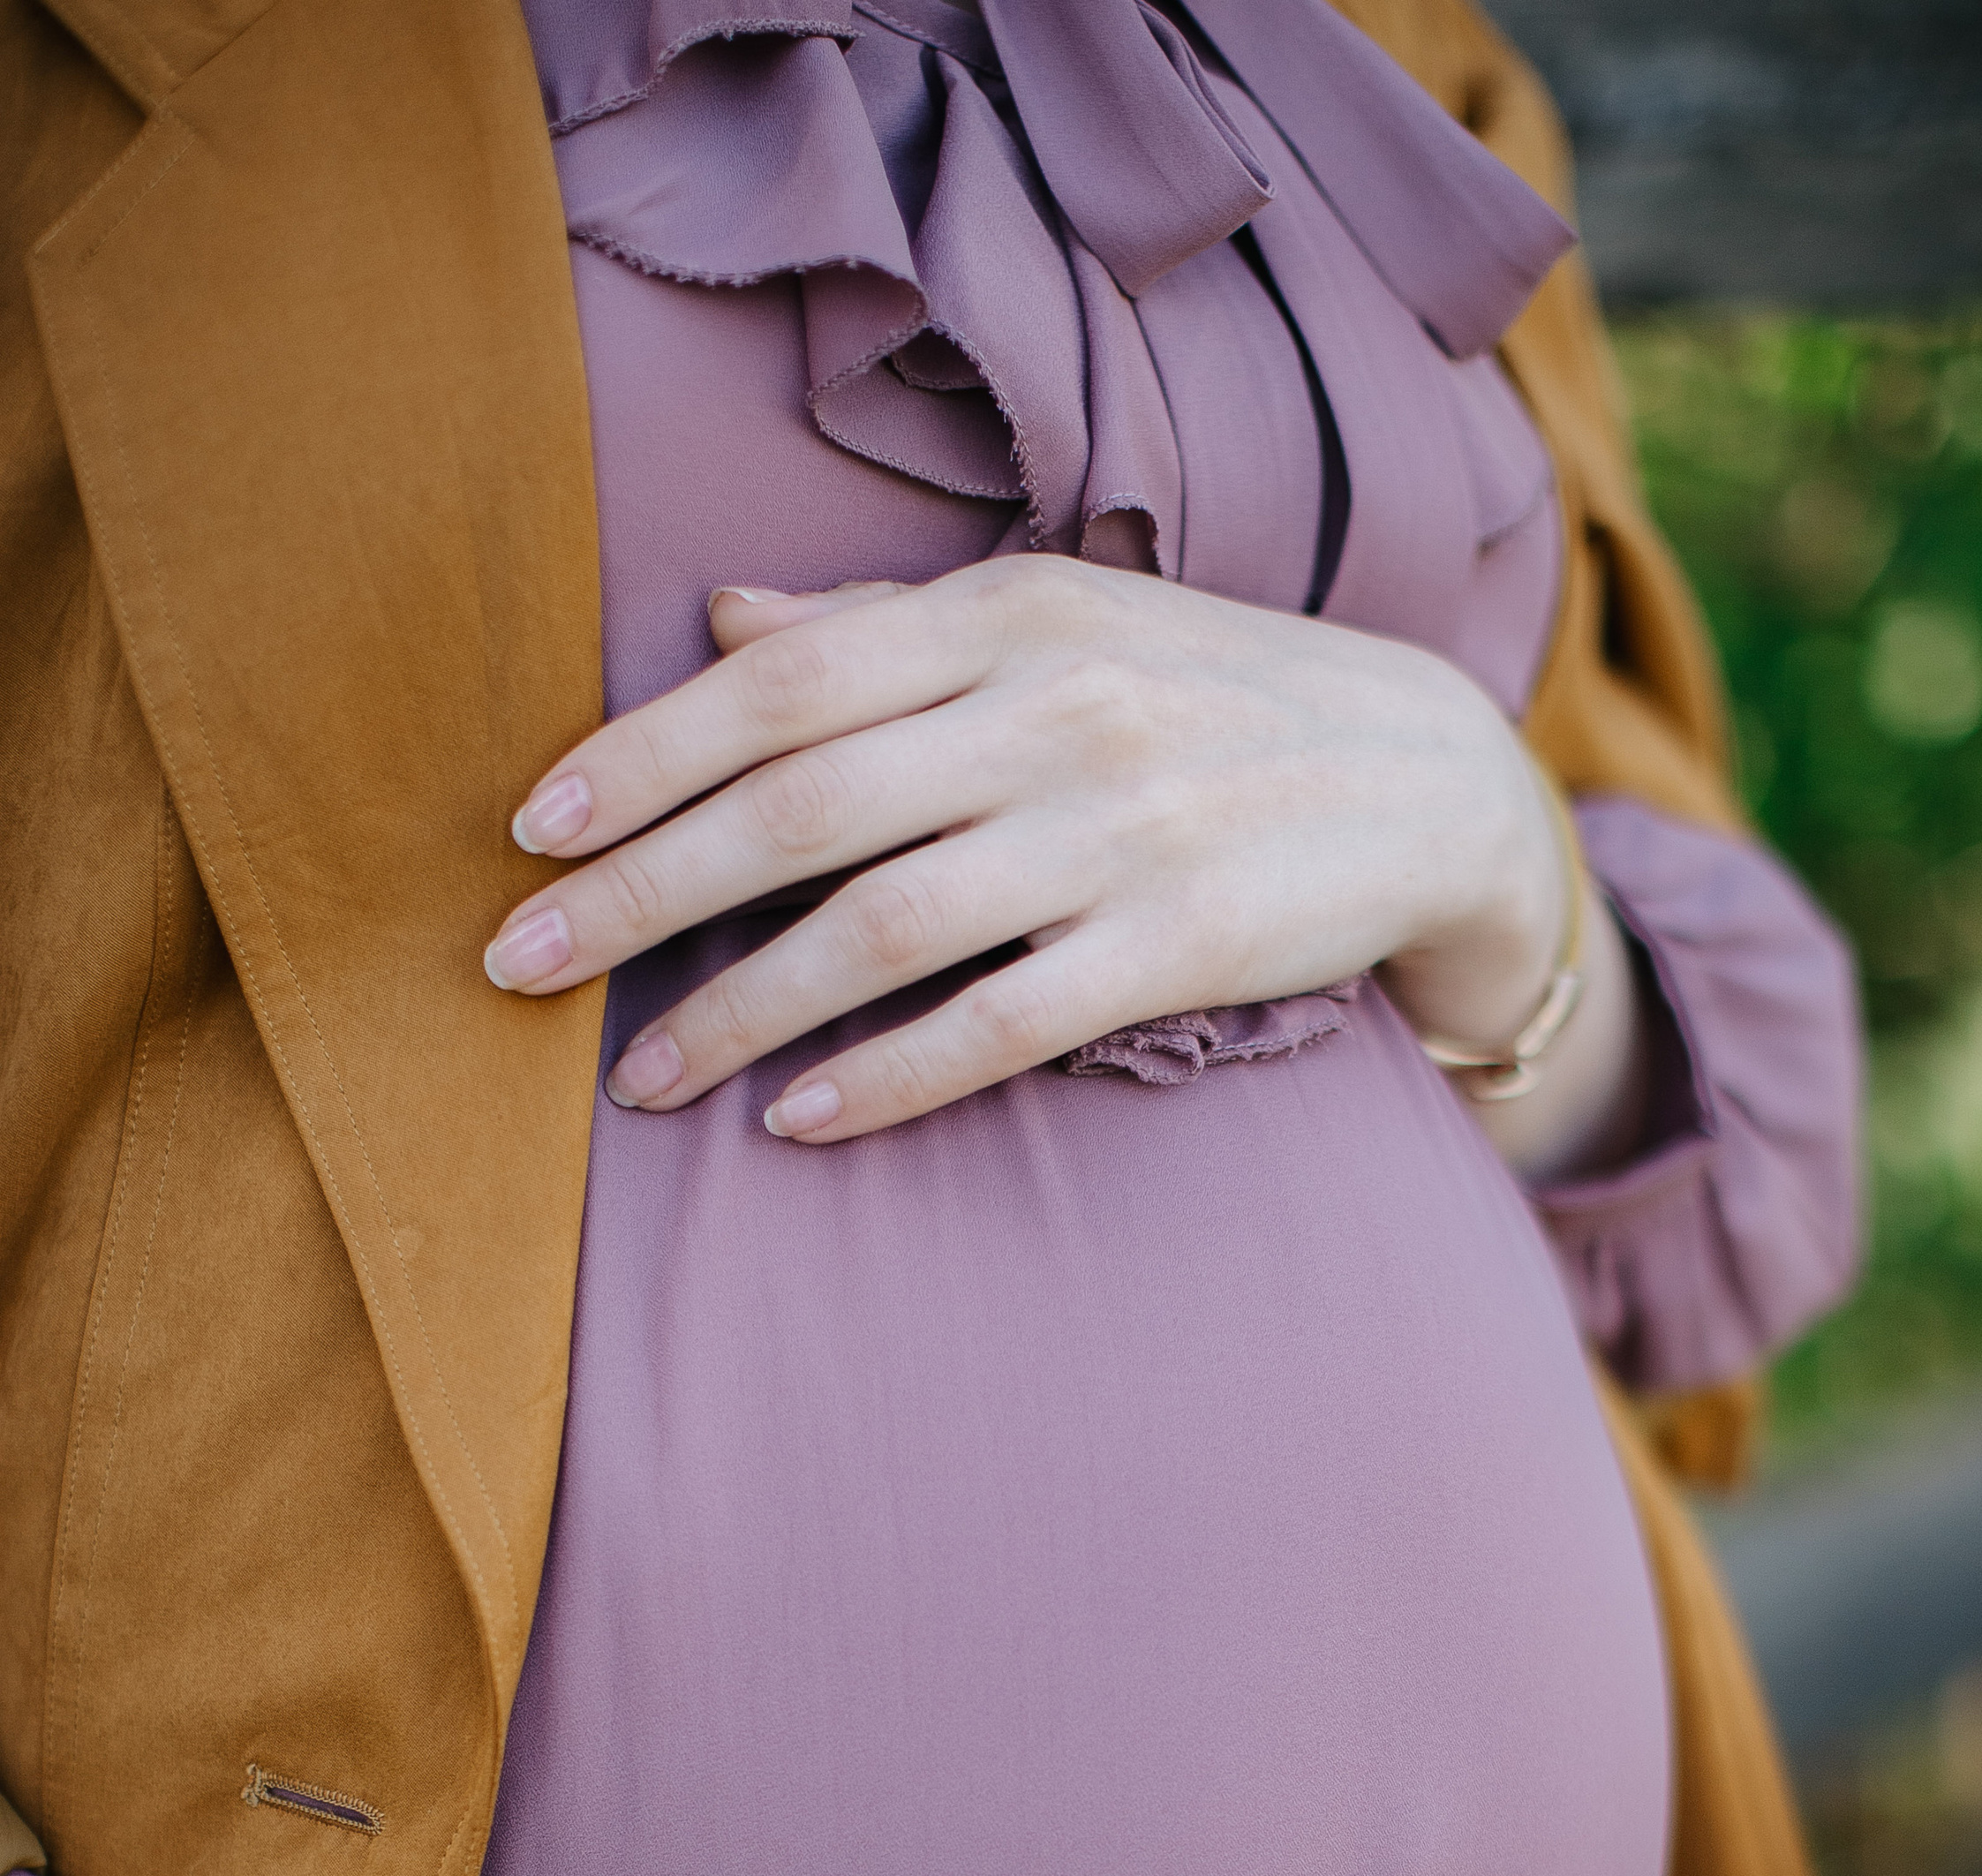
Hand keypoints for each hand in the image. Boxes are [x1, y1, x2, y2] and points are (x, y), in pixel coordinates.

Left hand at [482, 557, 1623, 1156]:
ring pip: (879, 926)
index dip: (640, 756)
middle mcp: (1050, 709)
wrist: (1430, 777)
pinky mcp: (1176, 945)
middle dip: (637, 894)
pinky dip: (888, 1076)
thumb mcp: (1056, 624)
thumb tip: (718, 620)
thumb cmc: (1209, 700)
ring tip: (638, 1080)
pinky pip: (999, 1023)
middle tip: (516, 969)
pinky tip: (799, 1121)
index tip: (523, 830)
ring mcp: (1118, 830)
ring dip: (738, 1012)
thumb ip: (884, 627)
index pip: (778, 680)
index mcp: (1003, 613)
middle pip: (797, 808)